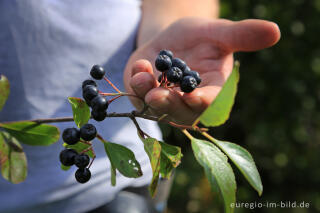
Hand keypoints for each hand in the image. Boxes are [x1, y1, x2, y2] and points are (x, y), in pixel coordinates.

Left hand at [124, 17, 279, 124]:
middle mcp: (187, 102)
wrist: (171, 39)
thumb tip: (275, 31)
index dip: (203, 103)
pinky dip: (136, 83)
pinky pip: (139, 94)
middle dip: (169, 104)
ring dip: (147, 94)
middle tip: (159, 95)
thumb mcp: (218, 33)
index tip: (195, 98)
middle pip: (180, 111)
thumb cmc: (199, 38)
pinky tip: (139, 68)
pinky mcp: (144, 94)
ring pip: (156, 106)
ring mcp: (164, 100)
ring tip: (143, 77)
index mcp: (211, 91)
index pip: (210, 103)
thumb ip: (241, 36)